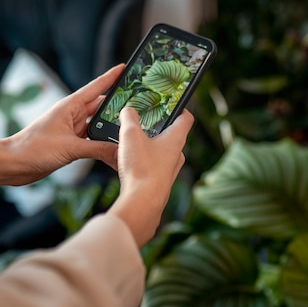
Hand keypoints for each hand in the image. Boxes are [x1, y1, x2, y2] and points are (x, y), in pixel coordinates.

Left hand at [6, 65, 124, 185]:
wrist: (13, 165)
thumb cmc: (33, 148)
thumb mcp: (69, 148)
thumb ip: (98, 149)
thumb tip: (121, 151)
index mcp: (70, 106)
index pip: (97, 87)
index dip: (111, 77)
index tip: (125, 67)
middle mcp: (73, 115)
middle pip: (102, 107)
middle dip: (118, 107)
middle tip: (139, 107)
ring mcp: (72, 130)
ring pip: (98, 125)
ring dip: (111, 129)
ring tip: (130, 131)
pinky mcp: (71, 144)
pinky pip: (93, 142)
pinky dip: (103, 145)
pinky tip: (114, 150)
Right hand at [109, 107, 193, 245]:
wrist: (142, 203)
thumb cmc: (142, 168)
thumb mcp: (131, 135)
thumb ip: (128, 118)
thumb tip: (128, 110)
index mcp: (176, 139)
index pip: (186, 118)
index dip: (180, 108)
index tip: (171, 103)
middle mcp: (176, 155)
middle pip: (170, 135)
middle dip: (156, 128)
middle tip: (142, 122)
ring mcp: (168, 170)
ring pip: (158, 152)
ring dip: (145, 146)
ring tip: (127, 142)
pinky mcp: (158, 183)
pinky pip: (149, 167)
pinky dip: (138, 161)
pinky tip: (122, 162)